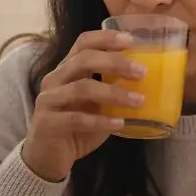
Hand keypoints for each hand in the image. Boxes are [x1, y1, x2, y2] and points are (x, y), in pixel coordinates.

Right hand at [21, 29, 146, 181]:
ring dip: (114, 93)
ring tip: (138, 101)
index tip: (131, 40)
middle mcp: (55, 80)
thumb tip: (148, 84)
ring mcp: (48, 100)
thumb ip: (113, 91)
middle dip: (115, 62)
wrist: (48, 157)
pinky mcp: (47, 123)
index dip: (106, 38)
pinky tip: (120, 124)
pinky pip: (77, 118)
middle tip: (142, 72)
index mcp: (67, 69)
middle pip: (84, 60)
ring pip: (82, 88)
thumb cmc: (77, 128)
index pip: (83, 43)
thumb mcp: (98, 106)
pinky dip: (101, 121)